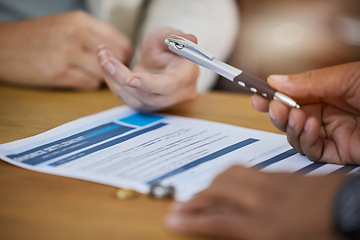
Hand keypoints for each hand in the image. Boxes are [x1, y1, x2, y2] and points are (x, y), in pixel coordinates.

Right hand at [0, 11, 132, 89]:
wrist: (2, 47)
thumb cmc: (37, 37)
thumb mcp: (66, 24)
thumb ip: (93, 34)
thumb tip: (118, 51)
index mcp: (80, 20)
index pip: (121, 42)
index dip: (124, 56)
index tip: (120, 62)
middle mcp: (76, 34)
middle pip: (118, 59)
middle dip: (117, 69)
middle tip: (109, 72)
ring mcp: (67, 54)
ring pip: (105, 73)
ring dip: (101, 78)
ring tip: (88, 74)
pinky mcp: (58, 73)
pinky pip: (89, 84)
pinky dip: (88, 84)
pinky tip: (77, 78)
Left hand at [97, 27, 198, 110]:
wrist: (161, 58)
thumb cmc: (165, 45)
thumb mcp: (167, 34)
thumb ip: (175, 36)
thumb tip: (190, 38)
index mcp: (187, 76)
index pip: (170, 85)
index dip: (150, 84)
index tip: (130, 78)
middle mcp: (177, 94)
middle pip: (149, 95)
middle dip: (123, 78)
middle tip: (105, 58)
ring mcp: (162, 103)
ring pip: (135, 100)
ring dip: (114, 79)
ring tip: (103, 56)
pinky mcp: (147, 105)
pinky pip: (128, 99)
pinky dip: (114, 83)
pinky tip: (107, 66)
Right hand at [165, 165, 345, 239]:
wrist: (350, 208)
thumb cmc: (320, 234)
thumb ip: (250, 233)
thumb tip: (227, 226)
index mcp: (266, 228)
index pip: (217, 222)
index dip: (191, 221)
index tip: (172, 220)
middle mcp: (264, 202)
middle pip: (219, 192)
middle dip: (196, 199)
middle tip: (181, 205)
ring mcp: (272, 184)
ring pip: (231, 176)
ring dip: (211, 184)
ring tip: (203, 193)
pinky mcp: (280, 174)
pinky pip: (247, 171)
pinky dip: (230, 176)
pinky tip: (229, 182)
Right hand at [251, 62, 359, 164]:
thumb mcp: (346, 78)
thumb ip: (310, 81)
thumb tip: (276, 81)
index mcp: (328, 92)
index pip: (292, 96)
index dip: (272, 97)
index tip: (257, 97)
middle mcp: (327, 113)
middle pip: (289, 117)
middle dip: (278, 114)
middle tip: (275, 108)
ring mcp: (332, 133)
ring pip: (296, 136)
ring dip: (291, 127)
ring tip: (296, 117)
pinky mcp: (339, 152)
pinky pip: (312, 151)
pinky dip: (306, 141)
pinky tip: (311, 128)